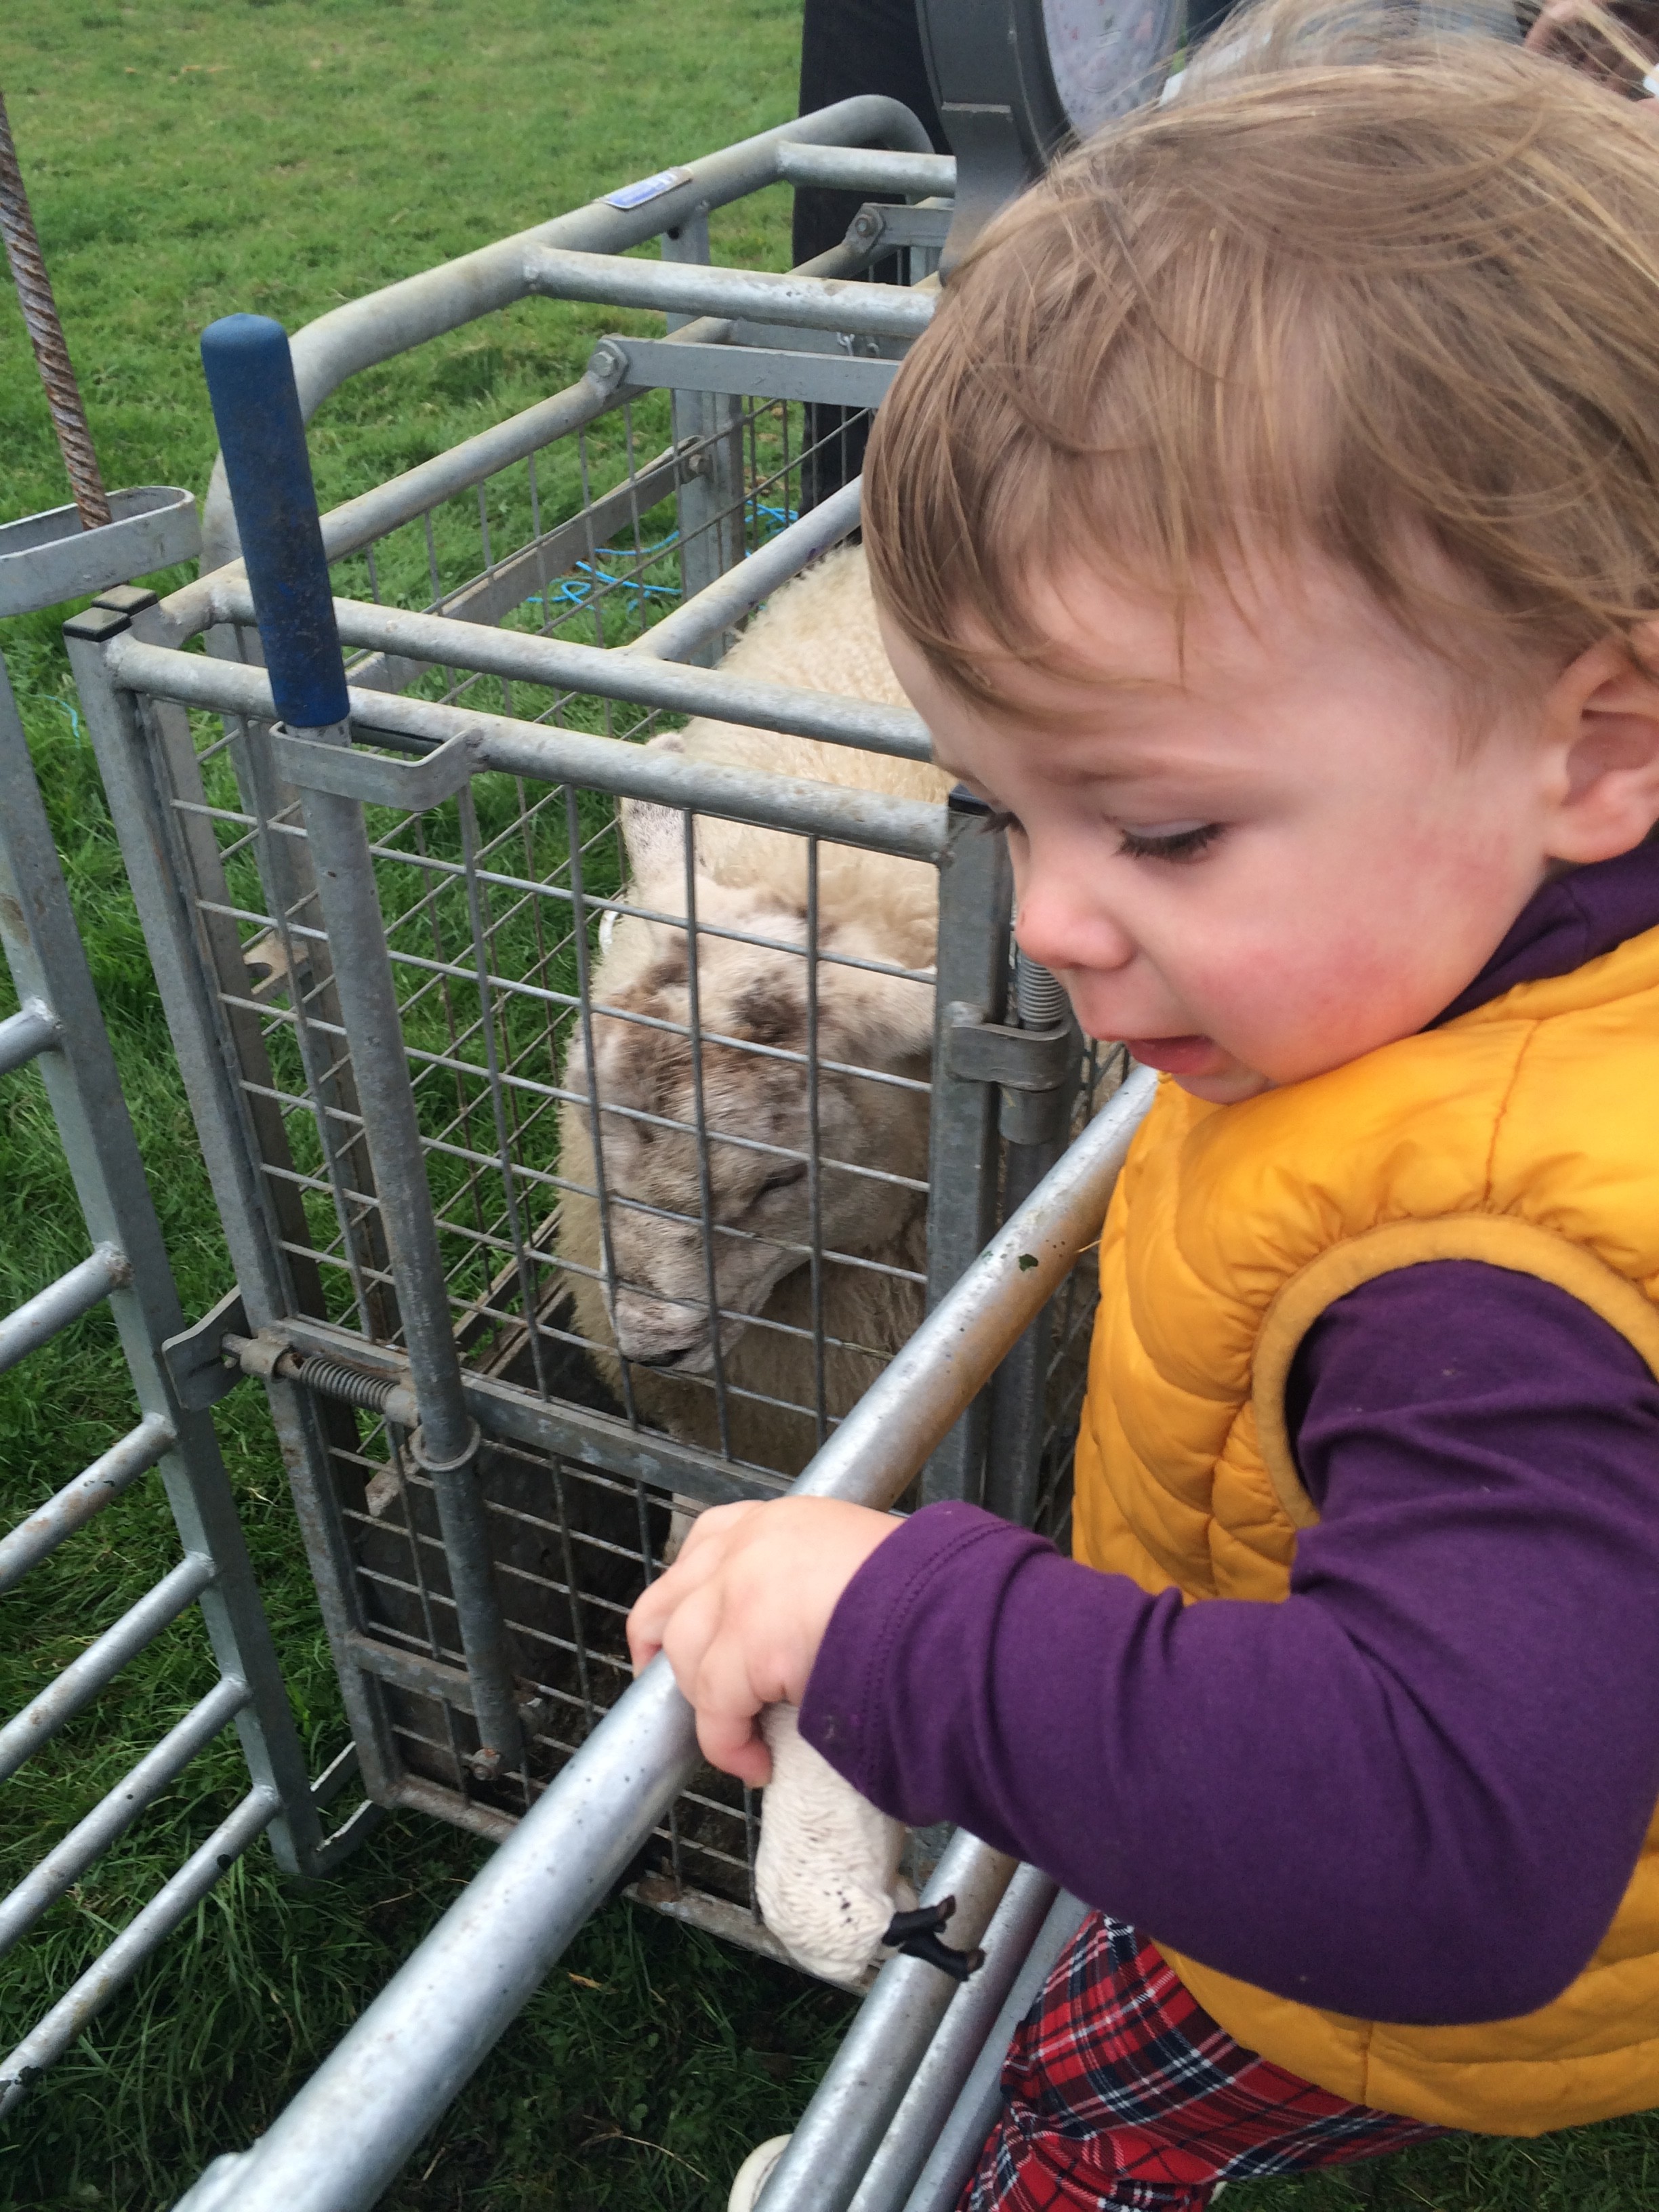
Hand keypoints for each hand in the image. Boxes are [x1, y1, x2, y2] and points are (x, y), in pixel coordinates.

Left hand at [626, 1497, 899, 1785]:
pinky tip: (757, 1764)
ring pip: (683, 1656)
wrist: (943, 1607)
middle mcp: (747, 1546)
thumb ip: (817, 1581)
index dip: (694, 1593)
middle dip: (661, 1650)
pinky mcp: (745, 1646)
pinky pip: (714, 1712)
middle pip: (665, 1601)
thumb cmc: (924, 1590)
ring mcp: (739, 1592)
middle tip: (687, 1692)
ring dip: (706, 1704)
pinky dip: (728, 1746)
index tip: (698, 1628)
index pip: (707, 1542)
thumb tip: (811, 1628)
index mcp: (779, 1522)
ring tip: (742, 1736)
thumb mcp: (859, 1561)